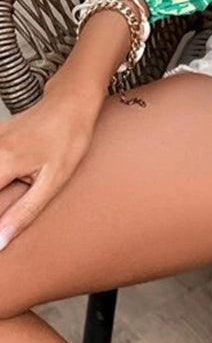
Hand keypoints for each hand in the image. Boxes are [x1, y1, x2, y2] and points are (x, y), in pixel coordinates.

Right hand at [0, 86, 98, 249]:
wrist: (72, 100)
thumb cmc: (69, 136)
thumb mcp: (54, 180)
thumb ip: (24, 213)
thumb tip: (0, 242)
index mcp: (1, 161)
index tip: (9, 221)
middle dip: (1, 204)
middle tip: (20, 203)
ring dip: (2, 193)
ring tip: (22, 190)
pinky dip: (1, 179)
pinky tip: (14, 180)